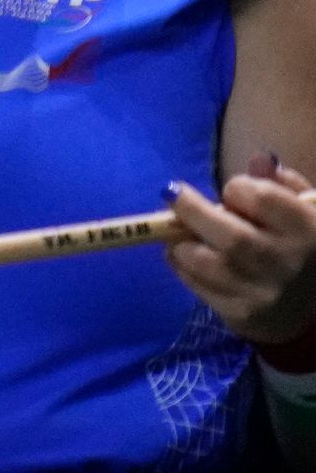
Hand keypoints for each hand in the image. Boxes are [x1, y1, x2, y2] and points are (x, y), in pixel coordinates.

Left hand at [166, 156, 315, 350]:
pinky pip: (199, 287)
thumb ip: (285, 186)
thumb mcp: (309, 212)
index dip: (239, 189)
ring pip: (208, 264)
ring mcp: (263, 292)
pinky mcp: (241, 314)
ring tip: (180, 234)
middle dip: (192, 210)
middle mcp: (287, 262)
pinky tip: (184, 256)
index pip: (263, 200)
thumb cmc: (305, 248)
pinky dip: (182, 267)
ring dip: (182, 243)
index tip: (232, 192)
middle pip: (231, 235)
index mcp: (308, 229)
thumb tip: (258, 159)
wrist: (312, 309)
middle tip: (172, 195)